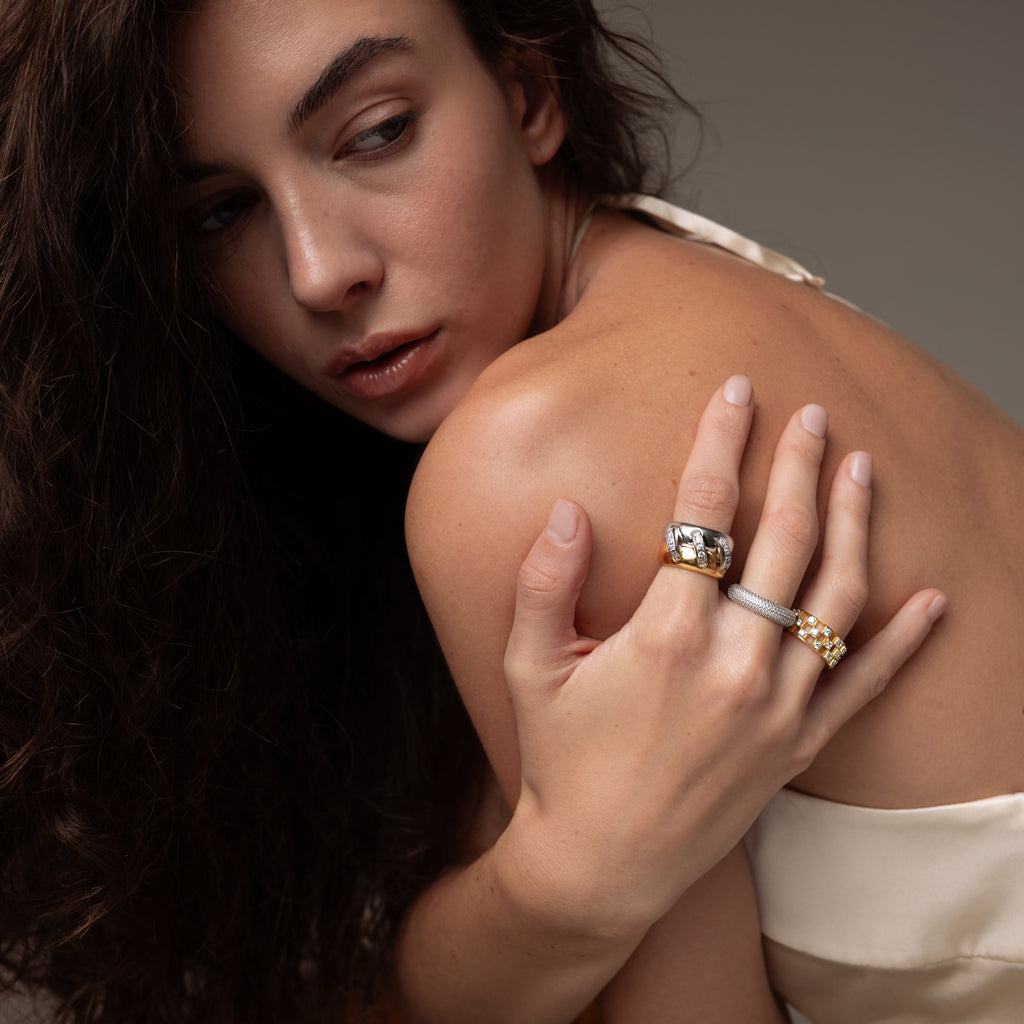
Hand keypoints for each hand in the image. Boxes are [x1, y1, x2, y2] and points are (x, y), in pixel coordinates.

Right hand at [500, 376, 945, 941]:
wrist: (600, 865)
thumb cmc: (560, 761)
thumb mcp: (530, 669)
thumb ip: (543, 583)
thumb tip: (566, 509)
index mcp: (665, 635)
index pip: (703, 511)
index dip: (722, 442)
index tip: (737, 392)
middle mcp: (734, 662)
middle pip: (783, 539)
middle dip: (800, 466)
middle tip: (812, 416)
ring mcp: (777, 706)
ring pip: (834, 596)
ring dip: (853, 526)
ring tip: (862, 470)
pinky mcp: (798, 745)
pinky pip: (864, 685)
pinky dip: (903, 642)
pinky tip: (930, 599)